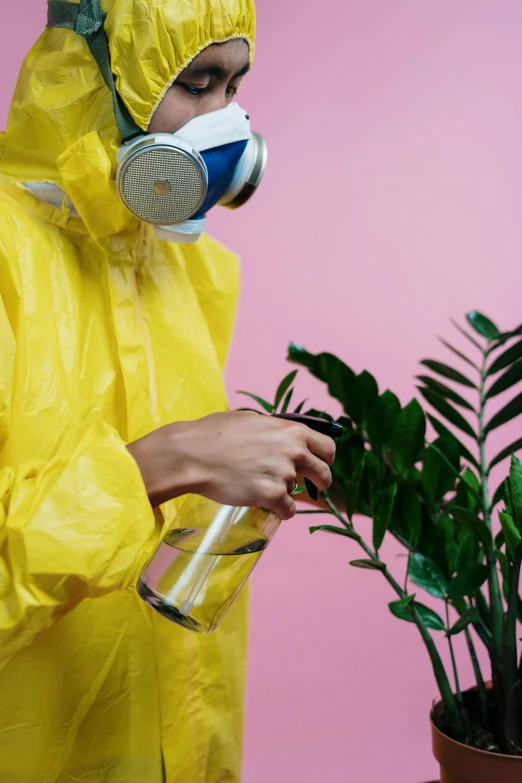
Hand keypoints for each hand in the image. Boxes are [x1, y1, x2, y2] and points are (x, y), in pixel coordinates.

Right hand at [127, 411, 335, 518]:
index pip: (327, 446)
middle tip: (311, 487)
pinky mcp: (272, 495)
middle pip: (324, 472)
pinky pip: (289, 510)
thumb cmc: (214, 433)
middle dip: (320, 481)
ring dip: (286, 494)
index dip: (325, 457)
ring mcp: (284, 474)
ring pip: (299, 493)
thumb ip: (273, 430)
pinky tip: (269, 508)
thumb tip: (280, 436)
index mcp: (291, 430)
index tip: (320, 464)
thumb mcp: (250, 420)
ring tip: (266, 491)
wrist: (193, 454)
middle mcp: (294, 451)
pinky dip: (281, 512)